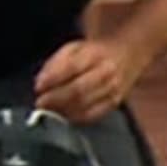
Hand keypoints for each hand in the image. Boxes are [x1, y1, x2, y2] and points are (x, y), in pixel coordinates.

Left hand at [33, 38, 148, 124]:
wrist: (129, 54)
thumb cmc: (95, 52)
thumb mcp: (74, 47)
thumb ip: (55, 63)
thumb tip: (40, 82)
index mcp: (94, 54)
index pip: (71, 67)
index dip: (52, 79)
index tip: (38, 87)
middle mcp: (106, 72)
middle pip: (78, 90)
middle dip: (55, 99)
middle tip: (40, 103)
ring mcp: (113, 89)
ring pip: (84, 105)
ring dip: (62, 110)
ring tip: (49, 110)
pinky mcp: (115, 103)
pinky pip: (92, 115)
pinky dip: (74, 118)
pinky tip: (63, 116)